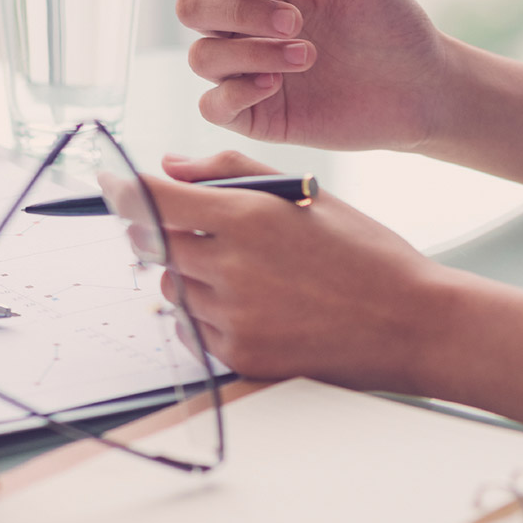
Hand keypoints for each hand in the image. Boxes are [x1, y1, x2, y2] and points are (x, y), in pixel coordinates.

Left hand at [149, 150, 447, 385]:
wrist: (414, 323)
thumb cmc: (364, 253)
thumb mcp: (303, 195)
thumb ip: (231, 172)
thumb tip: (170, 165)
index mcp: (247, 218)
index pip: (153, 199)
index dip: (122, 190)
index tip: (108, 184)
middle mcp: (231, 268)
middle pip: (152, 245)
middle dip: (157, 231)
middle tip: (187, 228)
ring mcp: (233, 318)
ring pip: (172, 289)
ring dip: (187, 274)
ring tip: (243, 271)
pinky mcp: (240, 357)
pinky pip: (194, 330)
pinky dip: (207, 315)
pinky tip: (253, 306)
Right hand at [179, 0, 456, 151]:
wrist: (420, 85)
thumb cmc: (388, 22)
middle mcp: (243, 24)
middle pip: (190, 6)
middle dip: (237, 11)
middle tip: (296, 23)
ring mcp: (244, 70)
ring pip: (200, 56)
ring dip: (250, 52)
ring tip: (307, 55)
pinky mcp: (254, 115)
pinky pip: (211, 105)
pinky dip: (236, 92)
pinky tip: (277, 84)